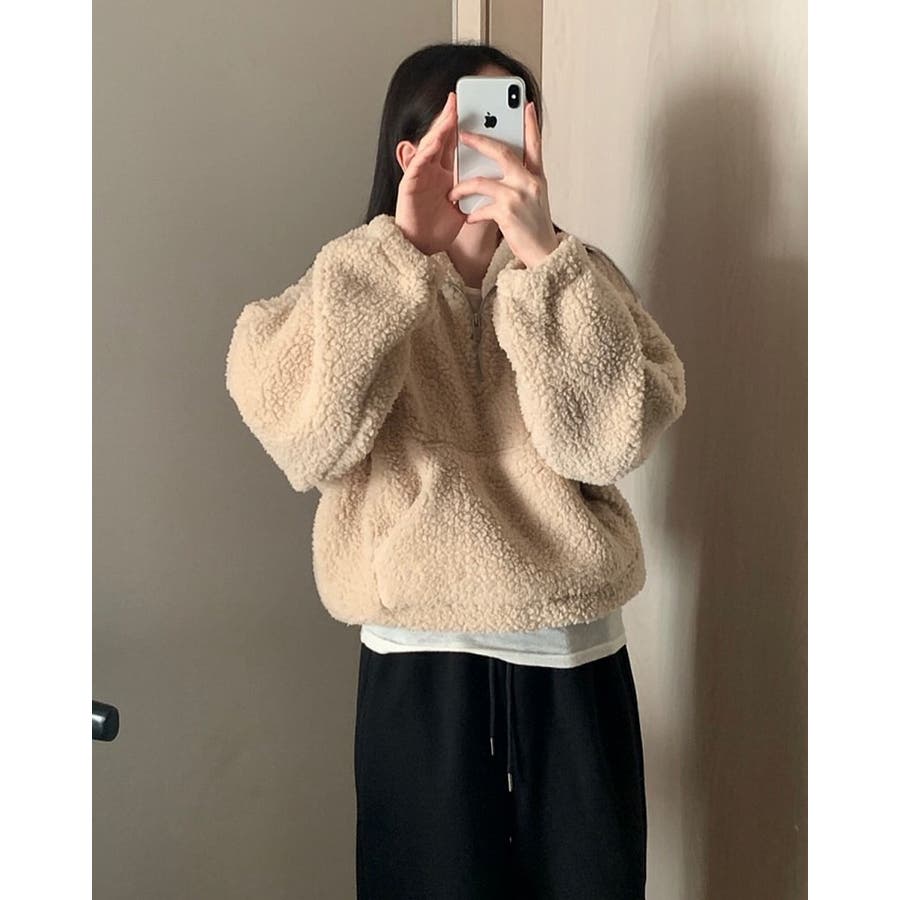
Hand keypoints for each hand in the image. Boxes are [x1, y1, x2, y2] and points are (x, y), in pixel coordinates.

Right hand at [395, 92, 466, 255]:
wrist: (424, 248)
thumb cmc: (441, 227)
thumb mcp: (467, 203)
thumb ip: (480, 188)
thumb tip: (503, 179)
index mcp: (448, 171)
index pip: (458, 144)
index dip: (467, 126)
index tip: (477, 111)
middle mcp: (433, 169)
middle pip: (442, 139)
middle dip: (451, 118)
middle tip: (460, 98)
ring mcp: (420, 176)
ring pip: (429, 147)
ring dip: (438, 129)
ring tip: (450, 113)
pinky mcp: (408, 186)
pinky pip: (416, 166)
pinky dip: (425, 153)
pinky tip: (434, 142)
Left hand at [447, 101, 557, 268]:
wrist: (544, 256)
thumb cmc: (535, 230)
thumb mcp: (536, 200)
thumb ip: (523, 182)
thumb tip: (505, 169)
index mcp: (537, 177)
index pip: (535, 145)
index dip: (531, 124)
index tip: (527, 105)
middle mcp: (530, 182)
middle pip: (502, 152)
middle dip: (480, 141)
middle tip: (463, 135)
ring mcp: (518, 196)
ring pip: (481, 181)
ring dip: (463, 187)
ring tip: (453, 193)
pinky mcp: (506, 213)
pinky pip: (480, 207)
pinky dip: (471, 213)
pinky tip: (467, 218)